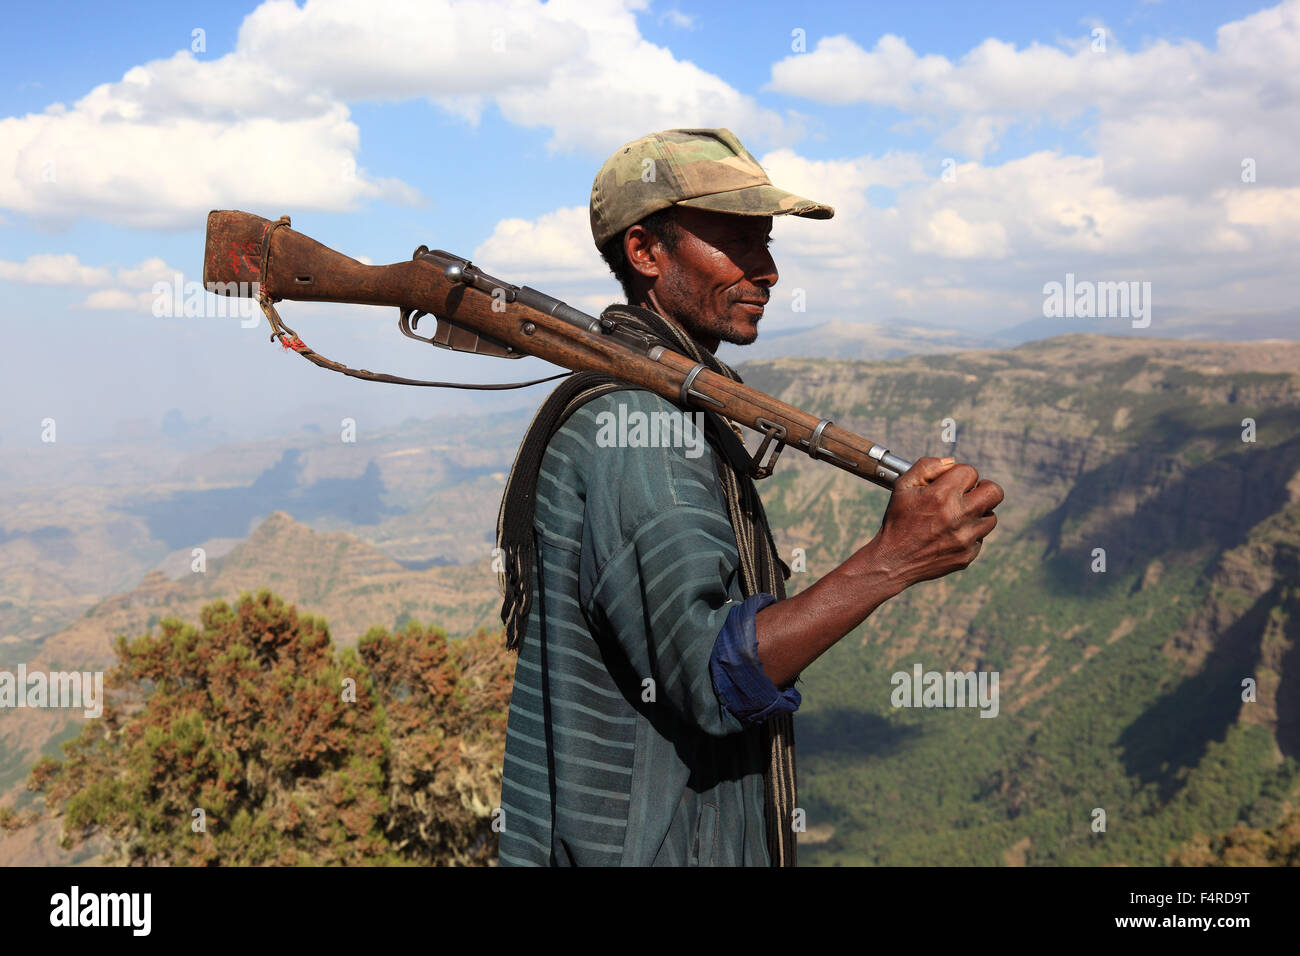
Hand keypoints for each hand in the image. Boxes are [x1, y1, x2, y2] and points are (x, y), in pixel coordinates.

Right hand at [865, 456, 1004, 589]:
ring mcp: (965, 538)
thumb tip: (952, 462)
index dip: (960, 474)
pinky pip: (980, 538)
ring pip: (991, 517)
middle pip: (995, 492)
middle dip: (984, 488)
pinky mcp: (968, 555)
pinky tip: (950, 535)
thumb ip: (927, 466)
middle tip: (970, 494)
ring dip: (978, 513)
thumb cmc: (898, 519)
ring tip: (959, 516)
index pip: (970, 472)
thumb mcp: (903, 486)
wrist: (893, 560)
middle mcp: (957, 516)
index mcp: (941, 495)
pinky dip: (969, 534)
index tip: (952, 483)